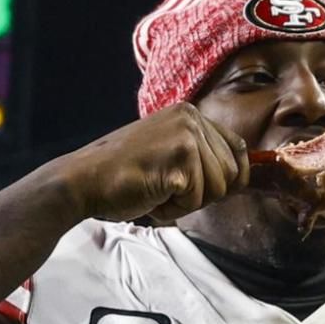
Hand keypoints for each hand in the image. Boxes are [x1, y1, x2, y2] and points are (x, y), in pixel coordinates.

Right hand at [52, 104, 250, 224]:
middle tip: (168, 189)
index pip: (238, 148)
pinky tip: (150, 196)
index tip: (211, 189)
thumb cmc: (124, 175)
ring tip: (157, 190)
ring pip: (217, 190)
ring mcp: (186, 137)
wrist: (83, 181)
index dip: (234, 176)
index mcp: (190, 113)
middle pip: (232, 173)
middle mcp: (191, 118)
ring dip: (188, 203)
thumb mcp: (169, 153)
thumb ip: (201, 156)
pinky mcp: (180, 160)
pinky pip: (196, 201)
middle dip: (205, 193)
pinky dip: (173, 210)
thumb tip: (242, 175)